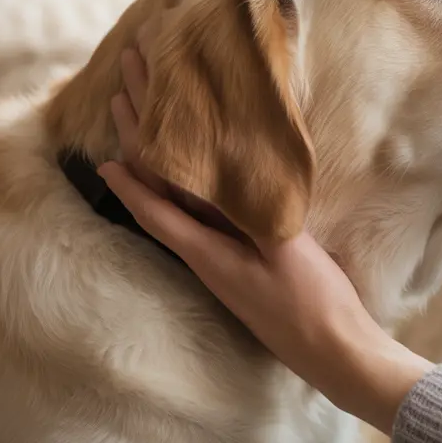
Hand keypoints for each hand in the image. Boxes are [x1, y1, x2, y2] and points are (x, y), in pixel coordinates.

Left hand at [97, 37, 431, 434]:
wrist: (334, 348)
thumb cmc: (310, 301)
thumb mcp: (284, 250)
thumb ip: (253, 209)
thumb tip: (226, 171)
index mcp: (207, 252)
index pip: (155, 205)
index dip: (128, 174)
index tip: (106, 134)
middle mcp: (205, 253)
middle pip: (160, 192)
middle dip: (138, 142)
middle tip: (120, 93)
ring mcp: (223, 257)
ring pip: (179, 199)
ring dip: (160, 158)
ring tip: (147, 120)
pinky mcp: (244, 259)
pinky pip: (205, 212)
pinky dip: (191, 181)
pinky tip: (197, 170)